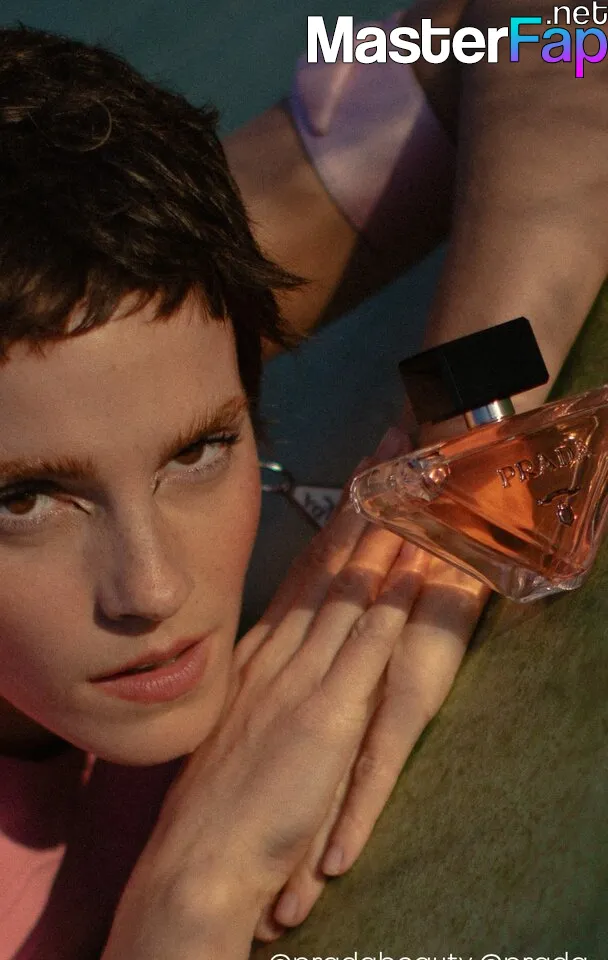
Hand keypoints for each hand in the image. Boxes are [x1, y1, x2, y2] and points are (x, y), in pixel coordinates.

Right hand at [105, 440, 430, 958]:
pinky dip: (396, 598)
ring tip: (413, 486)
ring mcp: (306, 676)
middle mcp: (284, 651)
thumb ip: (267, 685)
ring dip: (387, 535)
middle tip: (388, 453)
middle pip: (330, 565)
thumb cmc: (224, 797)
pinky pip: (370, 642)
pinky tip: (419, 564)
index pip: (306, 574)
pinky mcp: (329, 712)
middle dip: (363, 506)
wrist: (202, 851)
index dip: (335, 526)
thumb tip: (286, 656)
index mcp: (264, 654)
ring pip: (354, 589)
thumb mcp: (243, 723)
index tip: (355, 482)